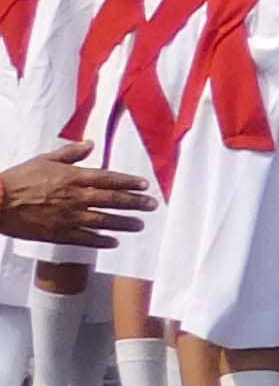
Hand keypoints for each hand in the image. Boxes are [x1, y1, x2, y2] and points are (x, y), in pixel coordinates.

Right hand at [0, 153, 146, 247]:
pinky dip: (101, 241)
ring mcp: (68, 217)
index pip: (109, 179)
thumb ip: (70, 153)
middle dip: (135, 203)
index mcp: (73, 177)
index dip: (129, 182)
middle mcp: (75, 197)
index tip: (145, 185)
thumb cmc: (19, 178)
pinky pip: (85, 238)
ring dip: (124, 223)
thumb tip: (91, 144)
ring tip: (140, 225)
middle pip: (112, 200)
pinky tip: (113, 242)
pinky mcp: (59, 233)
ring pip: (104, 221)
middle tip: (152, 206)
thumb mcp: (44, 159)